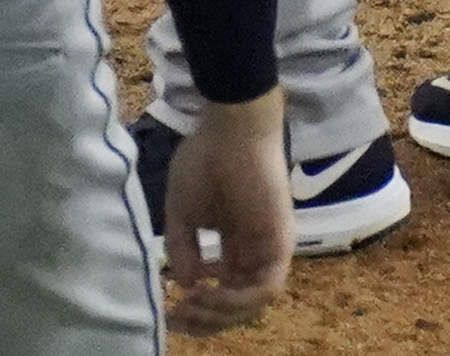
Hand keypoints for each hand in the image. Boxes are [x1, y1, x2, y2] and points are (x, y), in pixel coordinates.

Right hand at [160, 89, 292, 330]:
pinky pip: (268, 287)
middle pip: (237, 304)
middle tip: (178, 317)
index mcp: (233, 244)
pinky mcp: (280, 242)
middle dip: (207, 319)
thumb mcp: (182, 212)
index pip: (221, 292)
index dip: (197, 310)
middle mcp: (253, 251)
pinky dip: (240, 299)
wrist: (230, 129)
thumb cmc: (204, 160)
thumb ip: (183, 250)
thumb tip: (186, 286)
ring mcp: (268, 248)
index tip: (169, 313)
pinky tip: (212, 293)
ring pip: (253, 303)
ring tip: (193, 306)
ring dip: (222, 313)